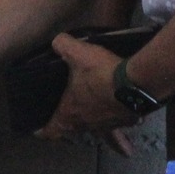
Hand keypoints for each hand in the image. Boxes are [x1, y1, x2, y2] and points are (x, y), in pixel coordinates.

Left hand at [38, 36, 137, 152]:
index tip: (38, 130)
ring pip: (99, 131)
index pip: (51, 131)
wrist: (136, 84)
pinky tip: (130, 118)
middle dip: (68, 125)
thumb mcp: (77, 52)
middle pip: (73, 131)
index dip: (42, 131)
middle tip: (65, 116)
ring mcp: (107, 125)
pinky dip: (121, 122)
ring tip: (99, 119)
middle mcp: (87, 124)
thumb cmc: (100, 73)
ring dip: (97, 126)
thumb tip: (57, 42)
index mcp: (70, 113)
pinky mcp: (126, 121)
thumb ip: (62, 45)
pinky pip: (120, 125)